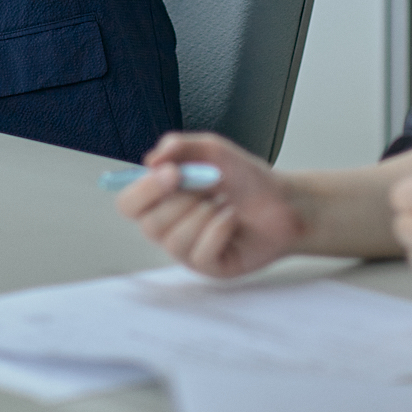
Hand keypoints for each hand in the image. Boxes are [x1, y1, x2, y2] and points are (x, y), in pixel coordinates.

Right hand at [116, 132, 303, 278]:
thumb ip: (179, 146)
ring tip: (223, 204)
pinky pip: (201, 253)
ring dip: (203, 215)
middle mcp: (169, 226)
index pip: (128, 204)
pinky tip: (232, 219)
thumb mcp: (212, 150)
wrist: (282, 202)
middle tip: (208, 186)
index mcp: (162, 198)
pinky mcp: (208, 266)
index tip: (172, 173)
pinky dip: (220, 230)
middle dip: (182, 202)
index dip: (144, 190)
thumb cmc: (246, 179)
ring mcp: (187, 250)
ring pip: (174, 241)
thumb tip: (152, 160)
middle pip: (148, 225)